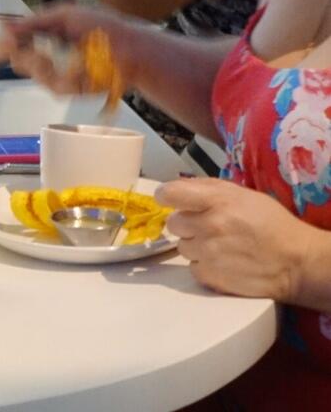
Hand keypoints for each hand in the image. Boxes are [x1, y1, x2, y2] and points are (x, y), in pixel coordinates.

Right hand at [0, 1, 150, 93]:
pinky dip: (67, 78)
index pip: (17, 41)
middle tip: (36, 53)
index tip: (1, 46)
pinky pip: (55, 87)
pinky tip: (80, 73)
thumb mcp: (66, 15)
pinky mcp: (72, 89)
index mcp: (47, 34)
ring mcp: (60, 74)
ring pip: (36, 75)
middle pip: (20, 61)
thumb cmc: (102, 27)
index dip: (7, 44)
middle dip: (25, 55)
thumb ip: (33, 22)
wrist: (132, 51)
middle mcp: (50, 55)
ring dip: (49, 67)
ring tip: (69, 61)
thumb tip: (3, 27)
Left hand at [156, 177, 319, 302]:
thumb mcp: (243, 194)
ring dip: (195, 245)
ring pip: (181, 246)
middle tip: (207, 226)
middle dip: (186, 223)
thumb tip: (176, 187)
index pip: (170, 193)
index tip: (170, 200)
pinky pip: (192, 267)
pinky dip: (203, 264)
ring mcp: (208, 253)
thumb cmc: (271, 224)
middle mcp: (209, 226)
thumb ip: (207, 187)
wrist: (297, 262)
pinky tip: (223, 261)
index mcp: (217, 201)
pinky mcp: (211, 276)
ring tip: (219, 245)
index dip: (166, 196)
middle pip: (172, 223)